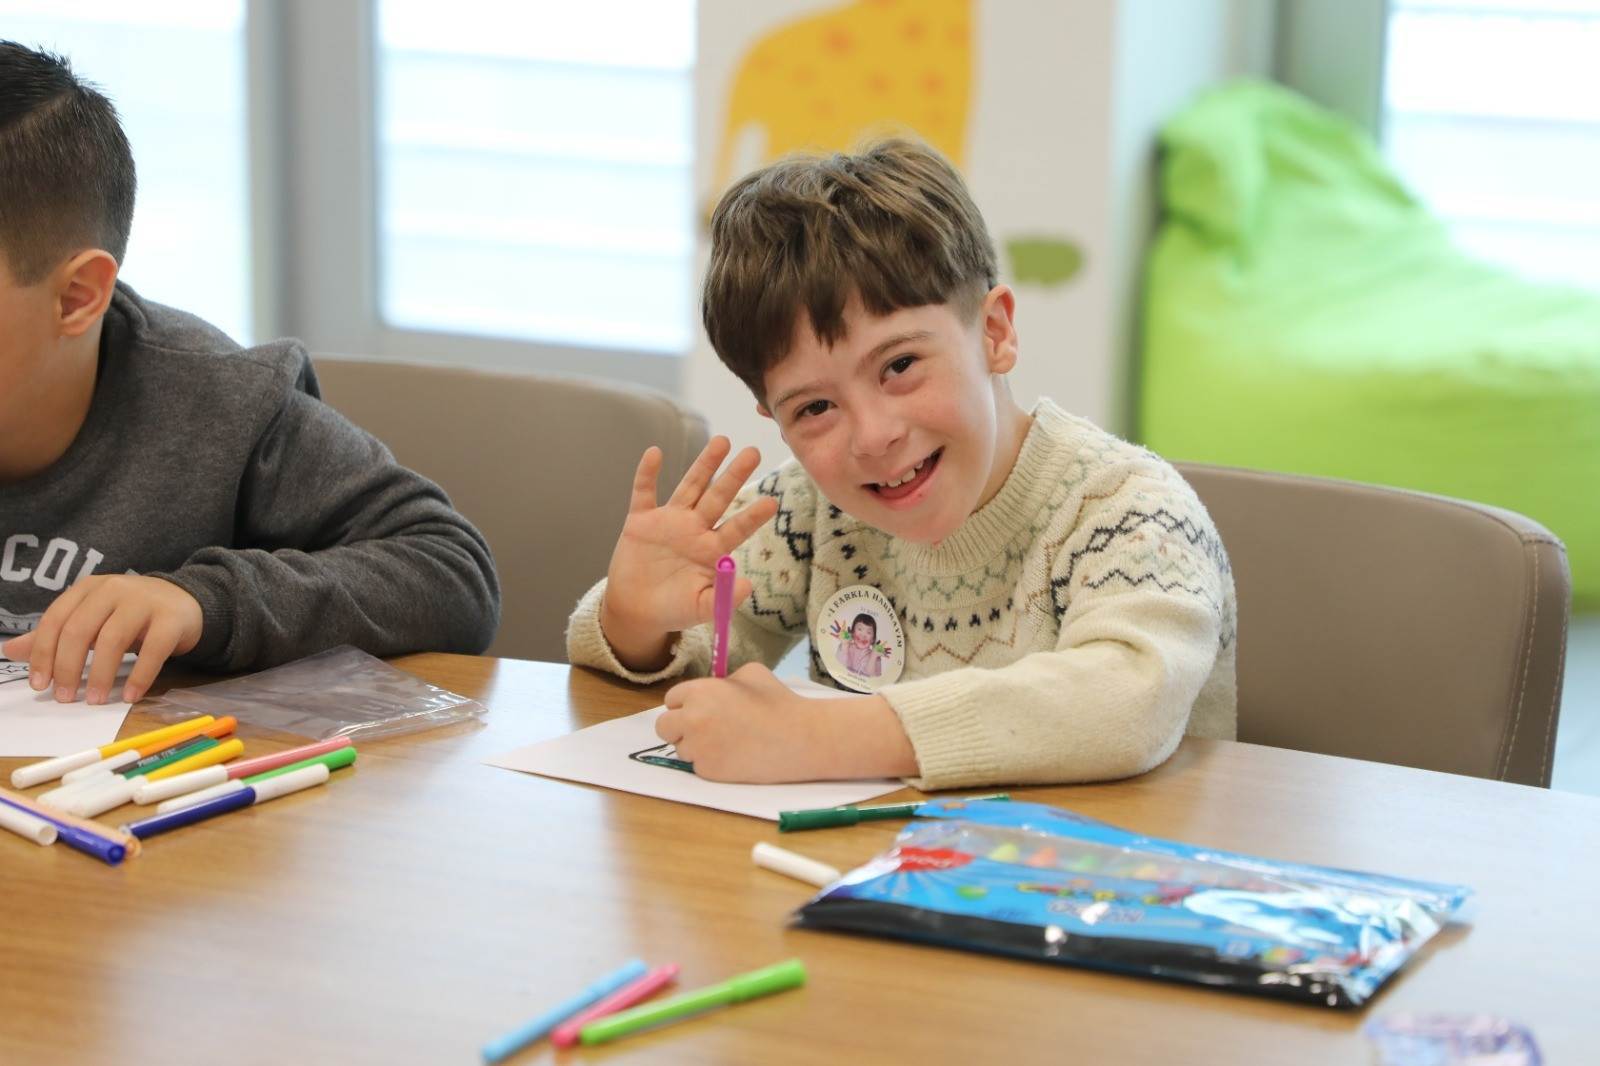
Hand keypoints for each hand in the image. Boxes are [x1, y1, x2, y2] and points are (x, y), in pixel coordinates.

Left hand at [0, 575, 202, 704]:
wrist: (185, 601)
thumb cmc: (131, 614)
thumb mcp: (92, 619)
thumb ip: (55, 635)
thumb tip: (10, 651)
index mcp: (89, 588)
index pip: (56, 620)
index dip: (43, 654)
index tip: (39, 685)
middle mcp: (115, 589)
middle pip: (81, 629)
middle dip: (68, 667)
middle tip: (65, 698)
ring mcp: (145, 601)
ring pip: (114, 639)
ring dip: (101, 674)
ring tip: (95, 700)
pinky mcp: (171, 618)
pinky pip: (153, 650)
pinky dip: (140, 676)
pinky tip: (130, 696)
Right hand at [599, 436, 777, 670]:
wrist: (636, 611)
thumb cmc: (673, 609)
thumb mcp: (701, 608)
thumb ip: (723, 598)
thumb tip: (747, 586)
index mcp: (712, 550)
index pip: (737, 528)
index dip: (752, 516)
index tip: (772, 502)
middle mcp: (694, 529)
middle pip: (718, 498)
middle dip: (734, 475)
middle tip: (754, 452)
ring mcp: (668, 522)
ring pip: (689, 487)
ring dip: (704, 465)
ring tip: (722, 441)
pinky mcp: (640, 521)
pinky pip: (644, 492)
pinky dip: (647, 473)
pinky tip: (654, 453)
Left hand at [657, 664, 917, 782]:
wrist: (799, 738)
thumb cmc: (779, 702)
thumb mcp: (751, 673)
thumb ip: (723, 679)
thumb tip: (714, 685)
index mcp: (699, 692)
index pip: (671, 700)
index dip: (686, 704)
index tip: (702, 710)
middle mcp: (692, 720)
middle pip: (664, 727)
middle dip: (680, 728)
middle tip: (705, 729)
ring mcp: (698, 748)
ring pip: (681, 749)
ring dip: (697, 747)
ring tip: (728, 742)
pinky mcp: (708, 772)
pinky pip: (698, 767)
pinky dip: (712, 763)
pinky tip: (735, 756)